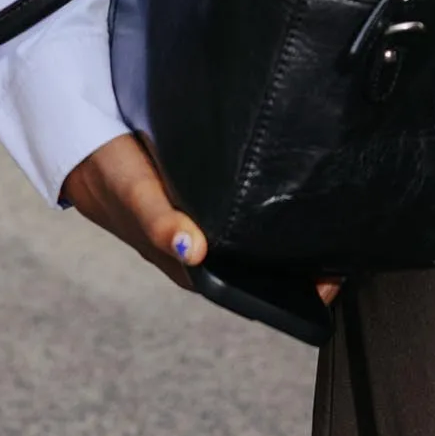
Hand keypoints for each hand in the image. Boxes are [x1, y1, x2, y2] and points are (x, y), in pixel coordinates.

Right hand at [63, 133, 340, 304]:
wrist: (86, 144)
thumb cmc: (113, 176)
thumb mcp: (136, 195)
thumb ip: (159, 223)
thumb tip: (194, 249)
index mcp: (188, 260)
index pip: (248, 288)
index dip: (288, 292)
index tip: (332, 281)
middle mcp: (203, 248)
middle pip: (260, 267)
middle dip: (301, 264)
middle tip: (348, 250)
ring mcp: (207, 226)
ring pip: (256, 243)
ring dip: (291, 238)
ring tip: (335, 222)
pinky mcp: (209, 200)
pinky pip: (248, 216)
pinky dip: (274, 213)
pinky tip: (302, 197)